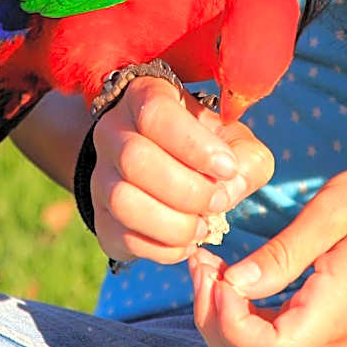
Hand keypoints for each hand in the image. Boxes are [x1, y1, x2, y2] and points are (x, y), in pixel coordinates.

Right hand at [90, 77, 274, 263]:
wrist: (166, 166)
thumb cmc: (205, 146)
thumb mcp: (233, 140)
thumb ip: (246, 158)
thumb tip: (229, 187)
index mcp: (144, 97)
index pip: (155, 114)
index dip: (193, 145)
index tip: (226, 167)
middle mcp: (112, 132)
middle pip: (135, 159)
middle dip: (187, 190)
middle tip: (217, 202)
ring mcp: (100, 176)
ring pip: (123, 200)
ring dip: (173, 223)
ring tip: (202, 227)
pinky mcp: (101, 217)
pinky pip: (122, 237)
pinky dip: (162, 248)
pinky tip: (186, 242)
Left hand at [188, 163, 346, 346]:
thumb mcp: (336, 209)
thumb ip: (284, 252)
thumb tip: (235, 283)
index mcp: (338, 312)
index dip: (226, 321)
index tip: (214, 270)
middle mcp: (336, 340)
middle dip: (214, 319)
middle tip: (200, 264)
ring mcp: (336, 339)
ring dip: (225, 320)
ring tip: (210, 267)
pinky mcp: (332, 328)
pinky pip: (277, 342)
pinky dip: (244, 318)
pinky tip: (232, 277)